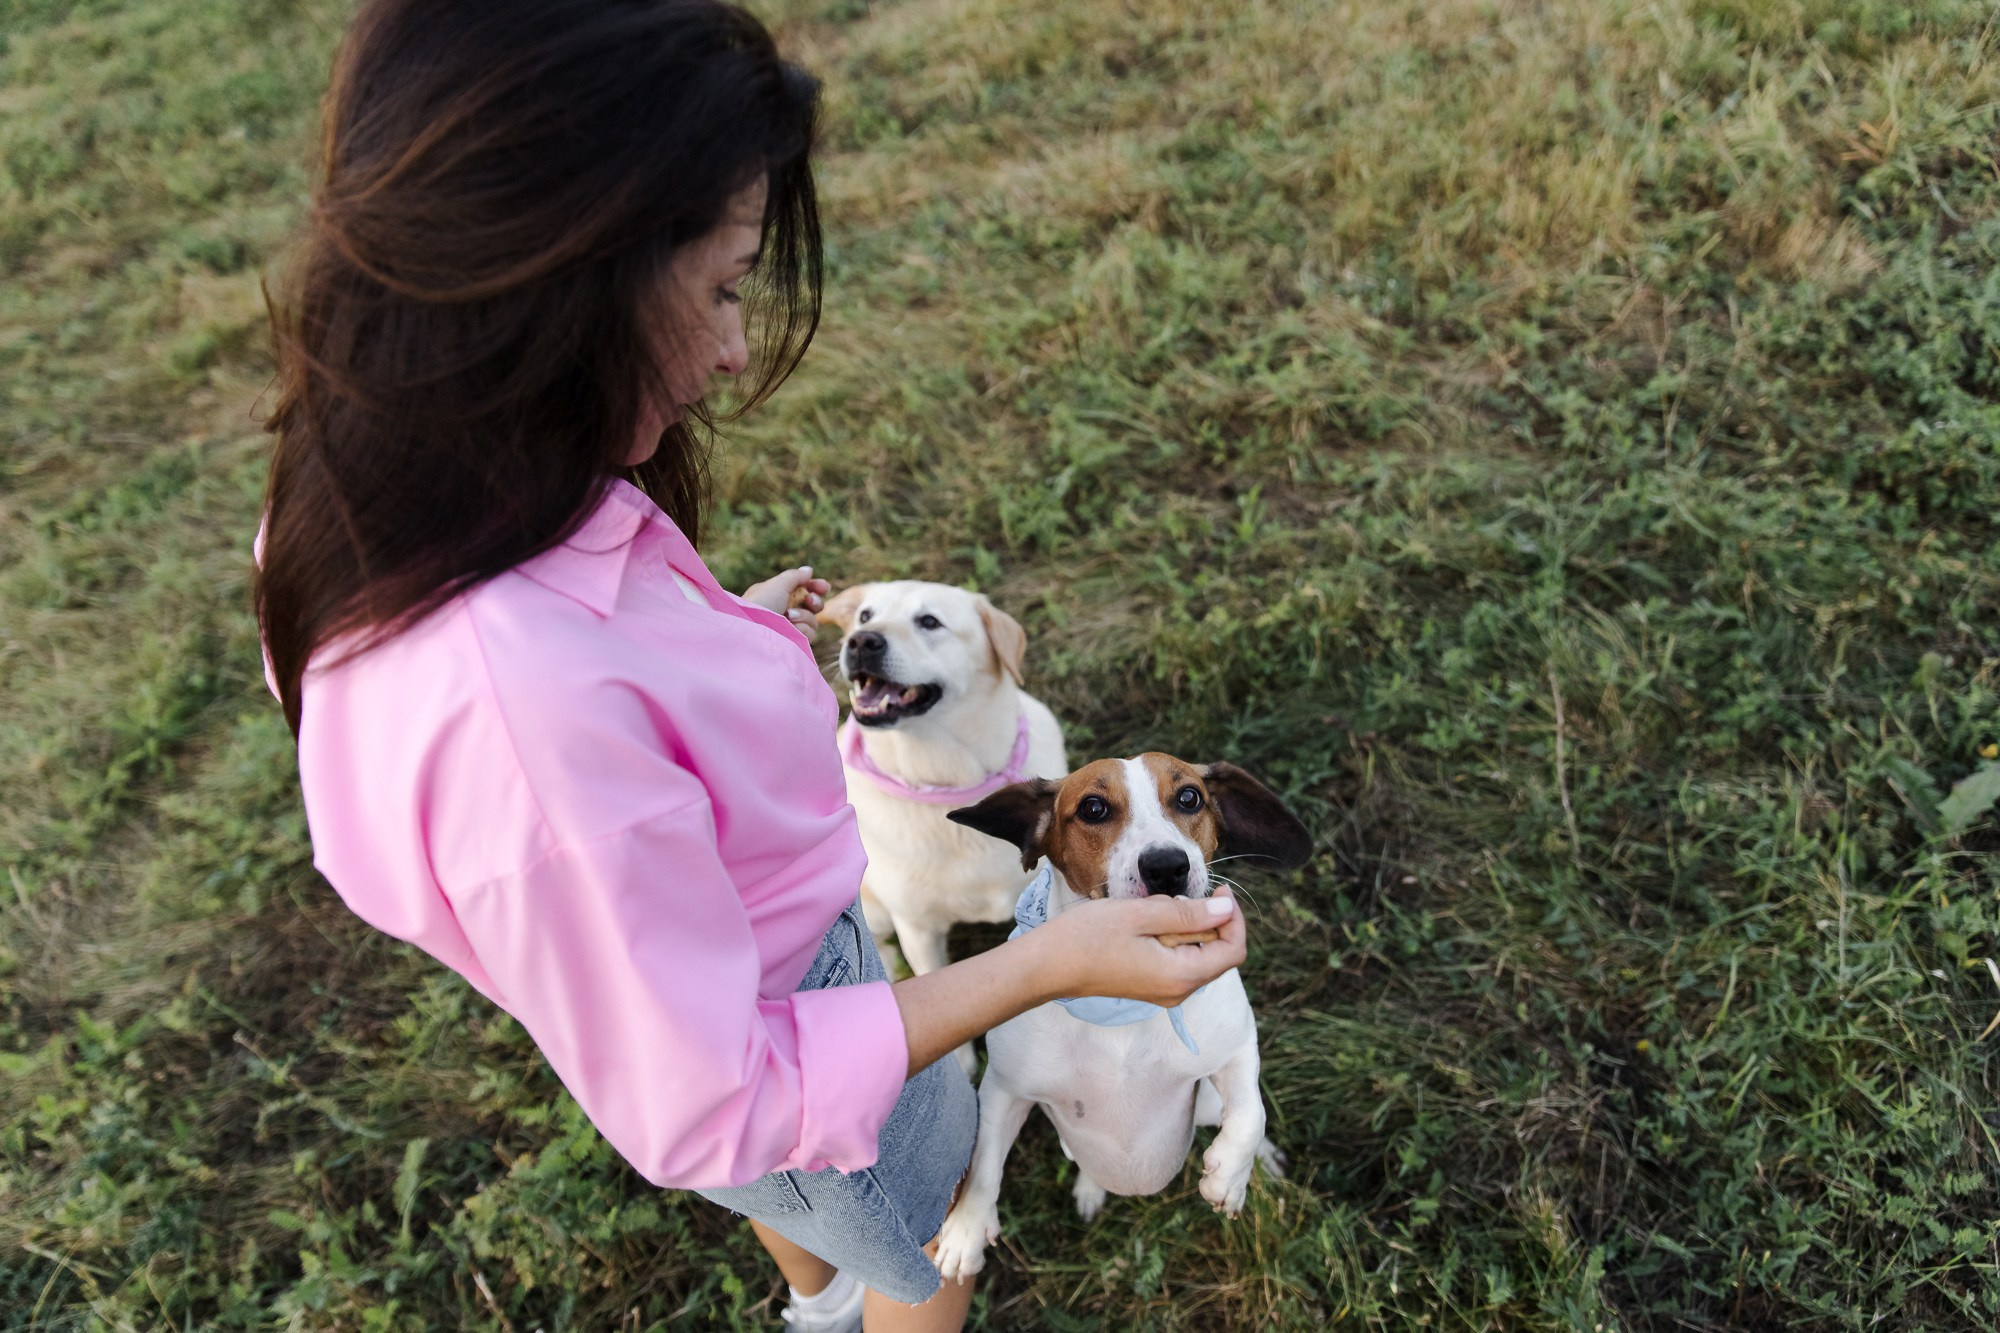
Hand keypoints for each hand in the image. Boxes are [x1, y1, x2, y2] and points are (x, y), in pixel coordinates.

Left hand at [739, 566, 830, 637]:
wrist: (751, 632)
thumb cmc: (760, 605)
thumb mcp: (777, 584)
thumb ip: (795, 576)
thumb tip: (808, 570)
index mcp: (778, 595)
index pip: (802, 589)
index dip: (815, 587)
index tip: (824, 587)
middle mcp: (784, 611)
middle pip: (813, 605)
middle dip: (815, 601)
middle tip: (810, 601)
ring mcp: (789, 628)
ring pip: (813, 620)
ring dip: (804, 616)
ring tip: (789, 616)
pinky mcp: (793, 642)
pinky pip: (810, 634)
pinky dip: (802, 629)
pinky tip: (790, 629)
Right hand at [1034, 887, 1245, 1005]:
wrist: (1047, 965)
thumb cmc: (1088, 937)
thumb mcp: (1141, 915)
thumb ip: (1187, 913)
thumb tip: (1225, 909)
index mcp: (1181, 976)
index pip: (1233, 949)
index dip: (1233, 917)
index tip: (1217, 890)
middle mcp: (1178, 990)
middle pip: (1218, 953)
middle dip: (1210, 921)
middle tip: (1177, 895)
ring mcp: (1164, 990)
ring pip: (1198, 955)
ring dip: (1189, 927)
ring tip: (1157, 909)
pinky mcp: (1151, 985)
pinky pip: (1179, 960)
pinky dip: (1174, 937)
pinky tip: (1148, 922)